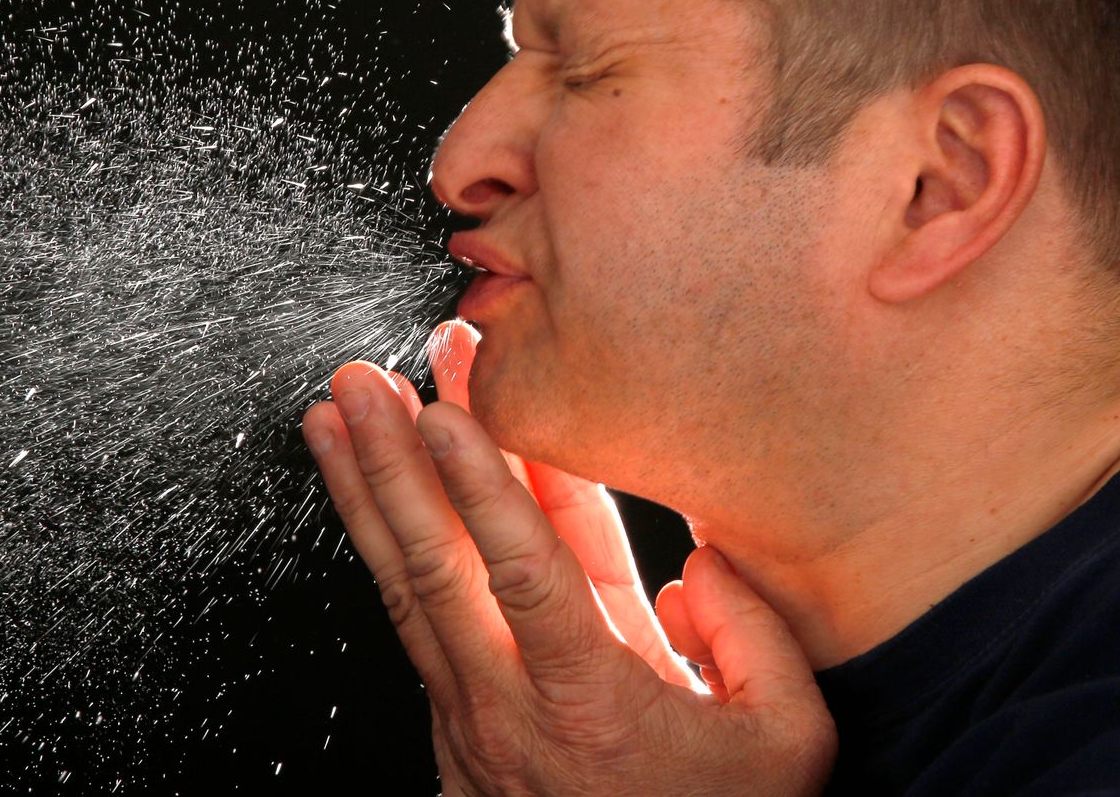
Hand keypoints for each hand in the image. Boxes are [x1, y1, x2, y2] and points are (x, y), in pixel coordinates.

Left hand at [302, 320, 836, 795]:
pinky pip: (414, 626)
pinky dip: (387, 551)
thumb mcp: (785, 739)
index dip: (482, 487)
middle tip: (361, 380)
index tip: (444, 414)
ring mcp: (471, 726)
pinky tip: (372, 499)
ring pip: (405, 593)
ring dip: (365, 496)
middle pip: (434, 570)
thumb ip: (752, 634)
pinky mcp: (456, 734)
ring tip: (334, 417)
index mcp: (593, 704)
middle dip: (392, 463)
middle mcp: (513, 711)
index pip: (525, 573)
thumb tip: (699, 559)